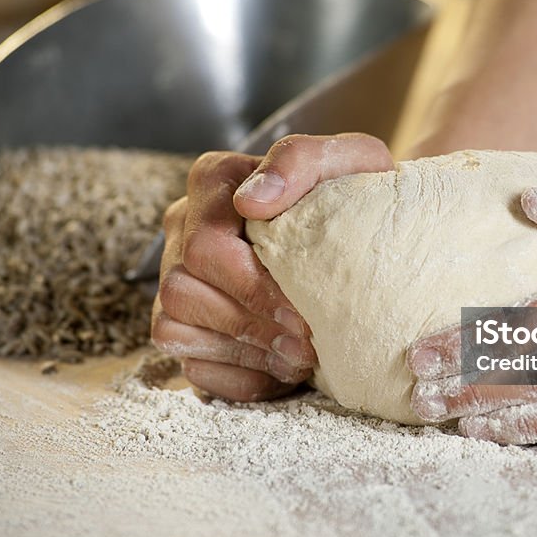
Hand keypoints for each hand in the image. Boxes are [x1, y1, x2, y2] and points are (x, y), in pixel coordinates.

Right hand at [151, 133, 392, 401]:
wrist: (363, 230)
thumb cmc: (353, 193)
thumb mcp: (349, 160)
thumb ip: (300, 161)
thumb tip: (251, 199)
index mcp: (214, 182)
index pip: (206, 243)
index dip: (250, 285)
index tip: (302, 309)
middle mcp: (183, 228)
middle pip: (182, 288)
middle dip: (250, 323)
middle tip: (308, 345)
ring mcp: (176, 277)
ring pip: (174, 327)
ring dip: (242, 352)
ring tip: (299, 358)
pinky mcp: (185, 324)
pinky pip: (189, 364)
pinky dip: (238, 376)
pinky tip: (282, 371)